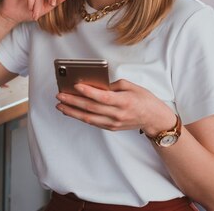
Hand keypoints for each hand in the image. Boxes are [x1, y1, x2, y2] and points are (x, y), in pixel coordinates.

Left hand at [55, 79, 176, 134]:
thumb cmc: (144, 100)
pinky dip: (80, 116)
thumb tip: (95, 85)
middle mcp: (118, 114)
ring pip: (88, 118)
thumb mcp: (131, 86)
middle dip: (73, 101)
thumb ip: (112, 85)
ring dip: (72, 111)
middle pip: (91, 108)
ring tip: (60, 105)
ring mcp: (114, 123)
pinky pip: (93, 122)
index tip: (76, 86)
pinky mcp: (111, 127)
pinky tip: (71, 111)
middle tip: (60, 95)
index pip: (103, 97)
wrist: (154, 118)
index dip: (89, 92)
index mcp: (124, 101)